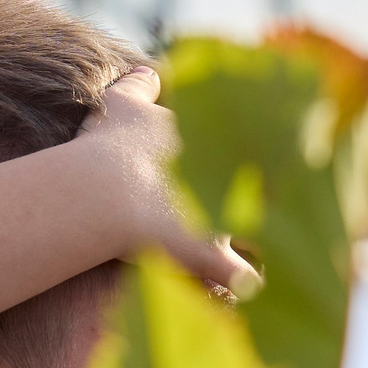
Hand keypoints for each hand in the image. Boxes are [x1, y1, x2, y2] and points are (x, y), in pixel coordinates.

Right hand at [84, 72, 261, 297]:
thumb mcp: (120, 104)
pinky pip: (241, 279)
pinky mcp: (211, 254)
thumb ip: (138, 86)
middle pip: (262, 189)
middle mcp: (227, 175)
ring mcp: (223, 215)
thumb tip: (149, 71)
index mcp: (211, 140)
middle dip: (262, 201)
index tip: (231, 175)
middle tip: (252, 213)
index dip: (238, 164)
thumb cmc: (106, 144)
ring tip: (266, 258)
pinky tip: (252, 296)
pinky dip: (247, 288)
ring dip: (265, 243)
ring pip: (262, 232)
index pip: (242, 149)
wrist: (101, 185)